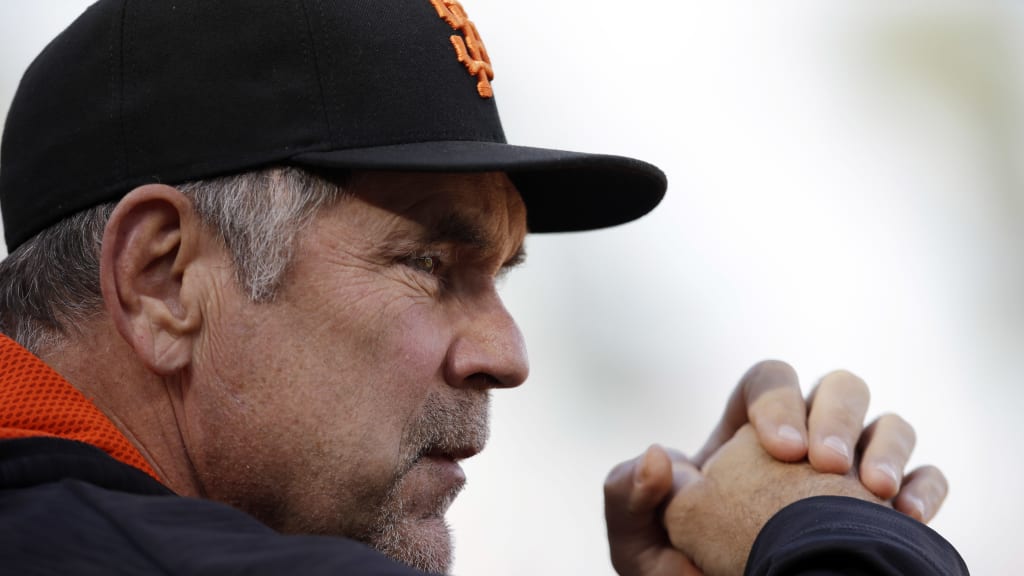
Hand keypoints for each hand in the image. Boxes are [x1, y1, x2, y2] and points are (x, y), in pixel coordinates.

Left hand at [603, 360, 947, 575]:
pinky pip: (925, 480)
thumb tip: (659, 456)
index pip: (769, 380)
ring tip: (874, 492)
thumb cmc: (677, 569)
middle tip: (826, 463)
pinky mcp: (887, 514)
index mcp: (746, 433)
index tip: (780, 447)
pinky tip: (907, 518)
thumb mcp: (637, 542)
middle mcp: (805, 441)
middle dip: (838, 413)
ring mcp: (850, 474)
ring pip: (890, 424)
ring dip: (888, 446)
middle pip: (838, 386)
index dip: (780, 398)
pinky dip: (925, 488)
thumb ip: (628, 495)